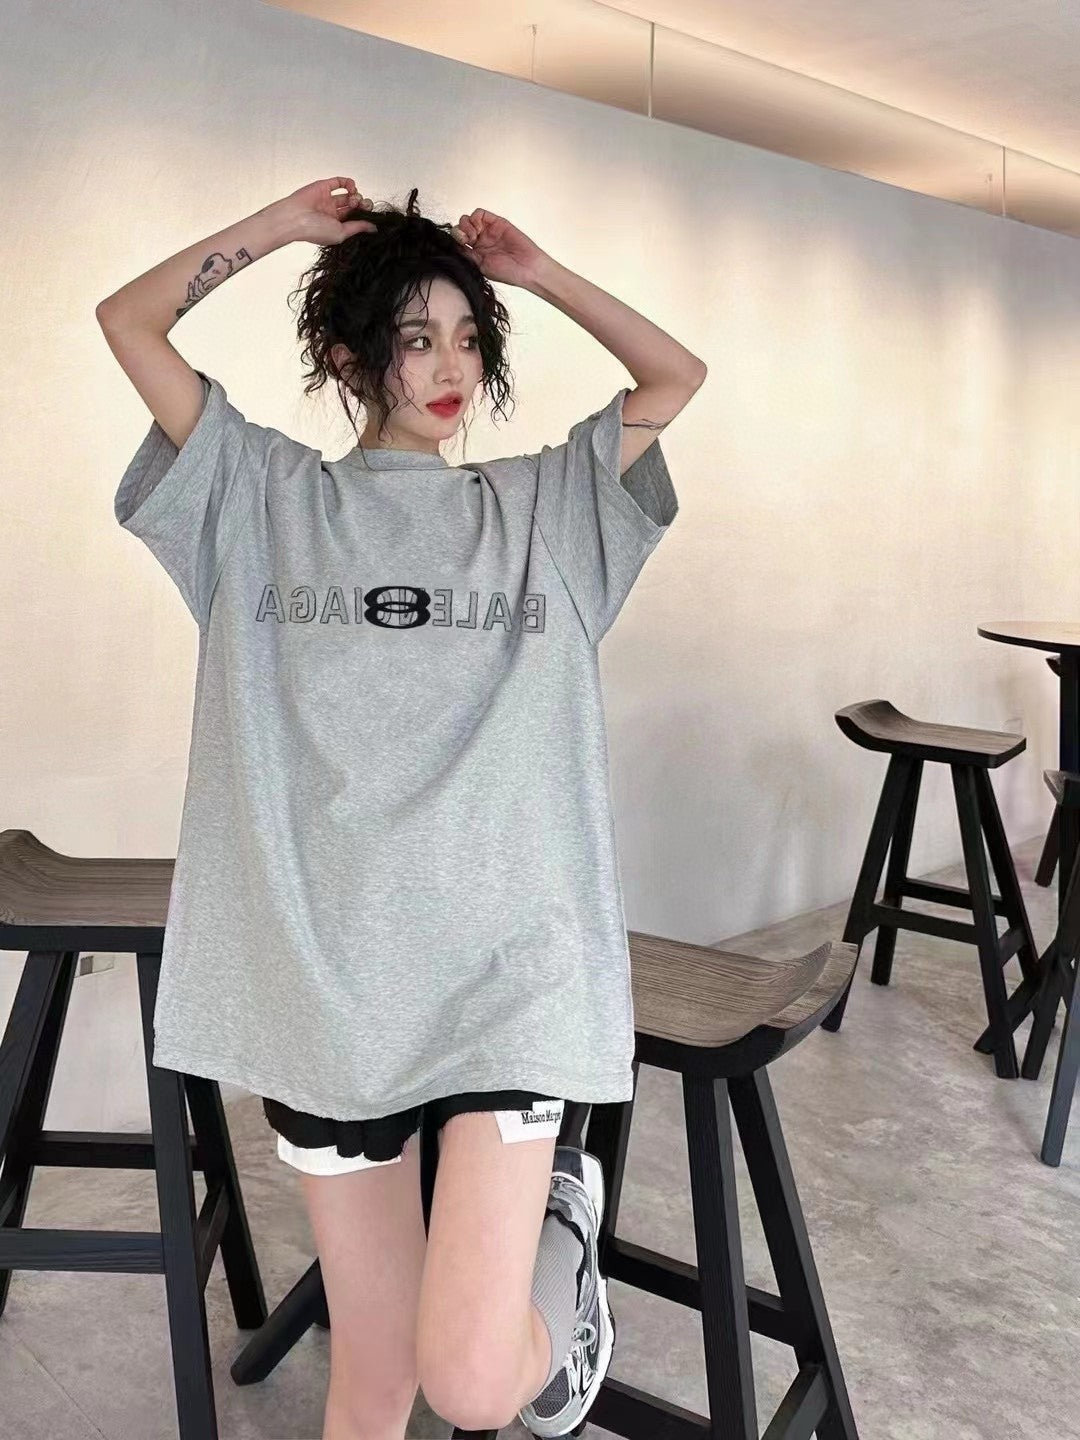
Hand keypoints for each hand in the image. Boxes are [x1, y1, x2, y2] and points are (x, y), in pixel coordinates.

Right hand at [263, 177, 378, 245]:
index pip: (354, 219)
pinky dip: (349, 183)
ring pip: (348, 195)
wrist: (295, 217)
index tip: (369, 215)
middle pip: (353, 207)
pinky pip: (339, 182)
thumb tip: (374, 228)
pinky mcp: (324, 186)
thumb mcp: (341, 233)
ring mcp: (328, 199)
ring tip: (354, 200)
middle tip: (364, 205)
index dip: (363, 215)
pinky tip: (352, 188)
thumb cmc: (314, 230)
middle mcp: (332, 213)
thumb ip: (357, 227)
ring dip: (356, 196)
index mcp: (336, 225)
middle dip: (362, 205)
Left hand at [449, 209, 550, 286]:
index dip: (455, 241)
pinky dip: (475, 218)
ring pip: (468, 219)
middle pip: (461, 228)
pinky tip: (479, 228)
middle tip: (466, 240)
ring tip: (474, 235)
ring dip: (466, 225)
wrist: (526, 268)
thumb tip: (455, 245)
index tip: (460, 246)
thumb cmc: (508, 272)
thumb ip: (468, 254)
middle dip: (459, 232)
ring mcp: (488, 230)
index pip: (458, 241)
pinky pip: (480, 213)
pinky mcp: (496, 222)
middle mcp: (480, 240)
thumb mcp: (481, 266)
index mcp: (475, 253)